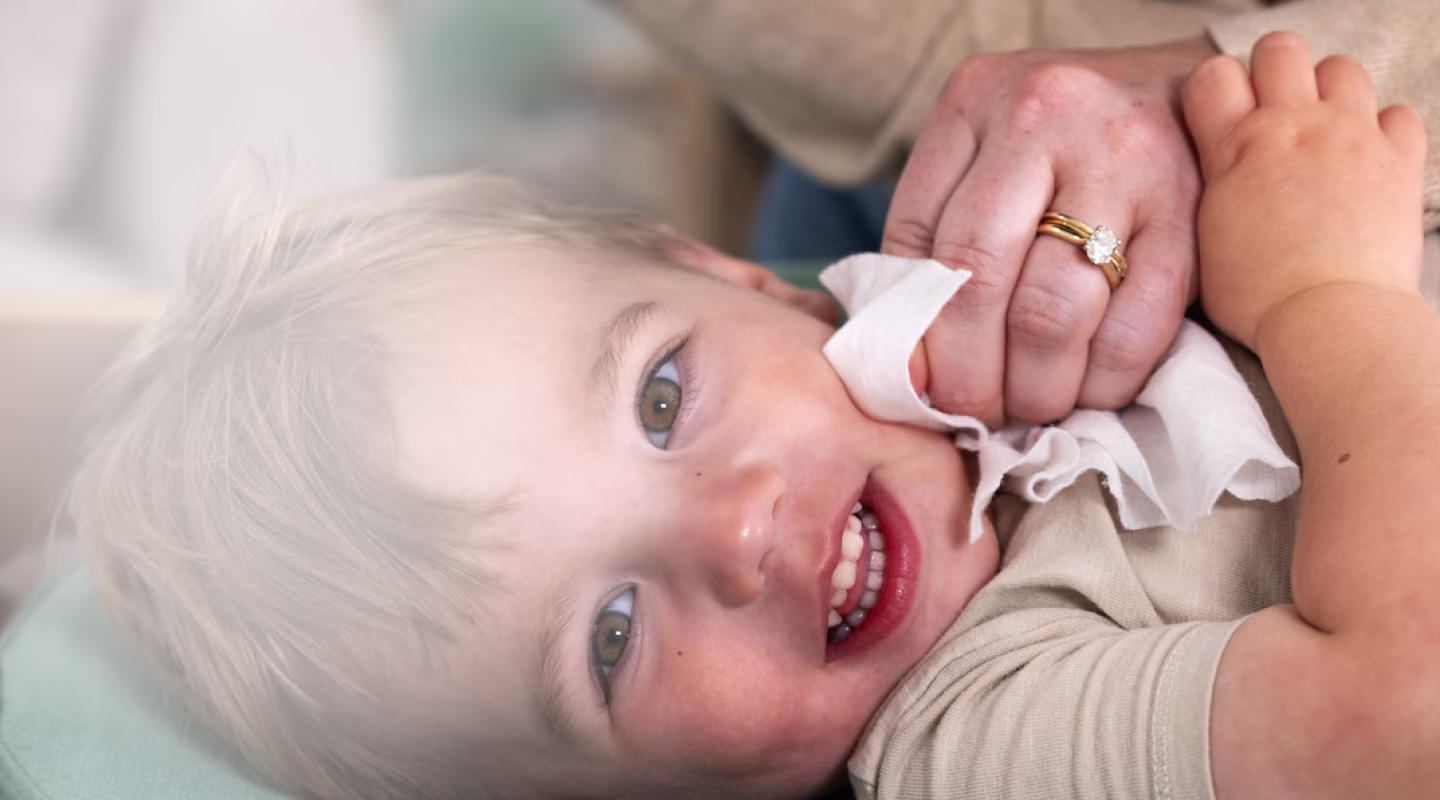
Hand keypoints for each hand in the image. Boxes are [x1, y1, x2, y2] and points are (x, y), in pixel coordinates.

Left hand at [885, 37, 1216, 424]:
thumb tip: (908, 368)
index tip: (920, 385)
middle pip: (980, 280)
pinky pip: (1136, 326)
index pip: (917, 240)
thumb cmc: (1060, 144)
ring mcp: (1124, 160)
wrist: (1183, 88)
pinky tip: (1090, 391)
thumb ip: (935, 239)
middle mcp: (1046, 116)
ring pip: (1053, 311)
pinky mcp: (1190, 209)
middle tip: (974, 412)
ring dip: (1035, 386)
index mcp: (974, 102)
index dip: (914, 332)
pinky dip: (1105, 381)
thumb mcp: (981, 154)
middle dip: (970, 373)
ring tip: (1029, 407)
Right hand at [1182, 32, 1427, 351]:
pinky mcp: (1399, 159)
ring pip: (1342, 68)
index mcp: (1236, 147)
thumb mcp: (1203, 238)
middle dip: (1272, 72)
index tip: (1218, 115)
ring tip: (1321, 130)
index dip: (1213, 89)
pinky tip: (1366, 158)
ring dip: (1328, 92)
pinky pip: (1398, 113)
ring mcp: (1351, 137)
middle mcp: (1295, 127)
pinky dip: (1383, 129)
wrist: (1328, 320)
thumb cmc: (1258, 297)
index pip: (1212, 75)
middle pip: (1280, 50)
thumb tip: (1215, 166)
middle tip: (1271, 111)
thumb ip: (1212, 185)